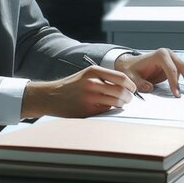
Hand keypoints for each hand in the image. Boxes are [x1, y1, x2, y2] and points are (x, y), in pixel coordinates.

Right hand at [21, 66, 136, 118]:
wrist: (50, 96)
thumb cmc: (71, 86)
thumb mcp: (86, 74)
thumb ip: (104, 78)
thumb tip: (126, 86)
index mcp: (93, 71)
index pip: (121, 78)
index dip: (131, 85)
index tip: (133, 89)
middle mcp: (92, 83)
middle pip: (121, 91)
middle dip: (128, 97)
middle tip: (128, 99)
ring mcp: (89, 98)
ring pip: (116, 102)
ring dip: (121, 104)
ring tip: (119, 103)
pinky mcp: (87, 111)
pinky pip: (107, 111)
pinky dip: (110, 110)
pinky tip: (106, 107)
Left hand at [115, 50, 183, 97]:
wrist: (132, 65)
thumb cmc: (132, 69)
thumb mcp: (131, 76)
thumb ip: (139, 82)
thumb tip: (148, 87)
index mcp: (159, 55)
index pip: (170, 69)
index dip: (174, 82)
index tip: (176, 94)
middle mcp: (169, 55)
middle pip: (183, 67)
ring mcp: (174, 59)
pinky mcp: (176, 66)